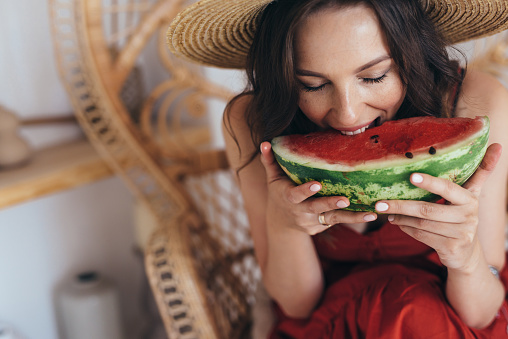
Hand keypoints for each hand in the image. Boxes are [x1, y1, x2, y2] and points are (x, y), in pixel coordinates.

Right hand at [260, 141, 376, 234]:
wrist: (281, 222)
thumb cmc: (279, 193)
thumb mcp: (272, 178)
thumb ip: (269, 161)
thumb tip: (265, 143)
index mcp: (289, 198)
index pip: (297, 195)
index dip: (306, 190)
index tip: (317, 184)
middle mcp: (301, 212)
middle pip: (317, 208)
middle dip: (331, 204)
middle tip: (346, 199)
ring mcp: (312, 221)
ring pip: (334, 218)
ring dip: (353, 217)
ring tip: (370, 214)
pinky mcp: (322, 227)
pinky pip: (339, 220)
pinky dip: (355, 218)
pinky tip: (371, 214)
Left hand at [375, 143, 501, 270]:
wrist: (467, 253)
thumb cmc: (461, 215)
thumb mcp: (471, 194)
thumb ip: (482, 171)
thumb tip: (499, 145)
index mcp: (471, 198)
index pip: (447, 188)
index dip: (430, 183)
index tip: (411, 176)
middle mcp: (469, 215)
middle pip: (427, 208)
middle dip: (401, 205)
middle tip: (380, 202)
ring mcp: (461, 233)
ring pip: (422, 223)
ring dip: (400, 217)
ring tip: (385, 211)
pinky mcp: (451, 248)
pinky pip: (422, 235)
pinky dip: (406, 228)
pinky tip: (397, 223)